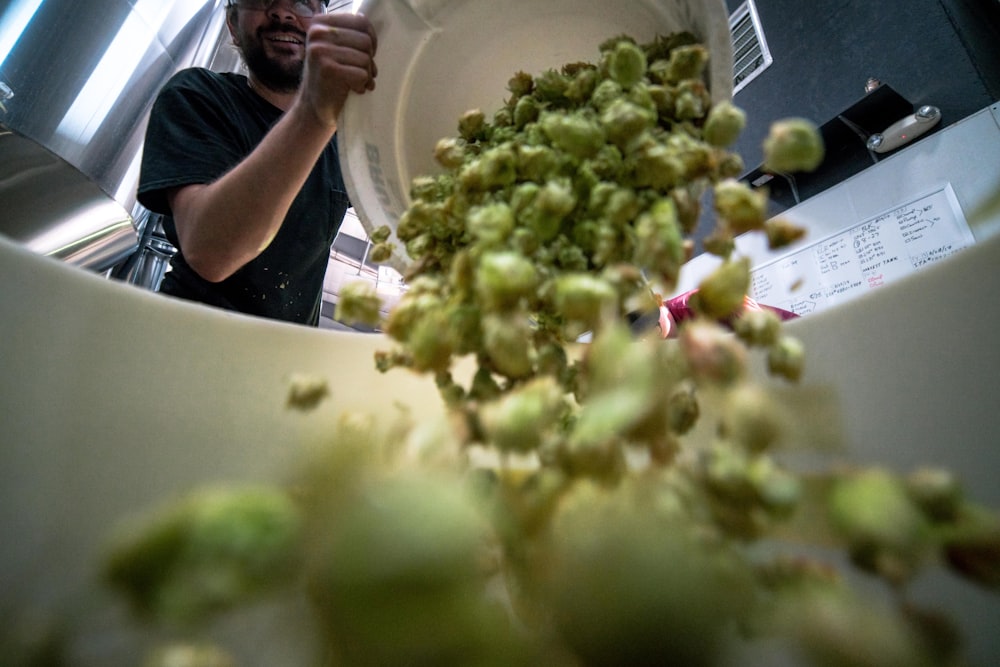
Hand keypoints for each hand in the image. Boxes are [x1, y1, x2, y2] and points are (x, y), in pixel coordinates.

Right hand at [299, 12, 377, 126]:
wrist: (314, 107)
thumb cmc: (330, 77)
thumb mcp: (334, 48)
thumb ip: (349, 35)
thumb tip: (373, 33)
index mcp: (320, 23)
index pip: (360, 21)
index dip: (372, 39)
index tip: (369, 54)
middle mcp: (318, 33)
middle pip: (365, 41)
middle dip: (370, 60)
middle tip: (364, 73)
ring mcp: (320, 51)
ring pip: (365, 58)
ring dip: (367, 74)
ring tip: (360, 83)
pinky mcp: (328, 69)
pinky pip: (362, 74)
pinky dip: (363, 85)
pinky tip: (355, 89)